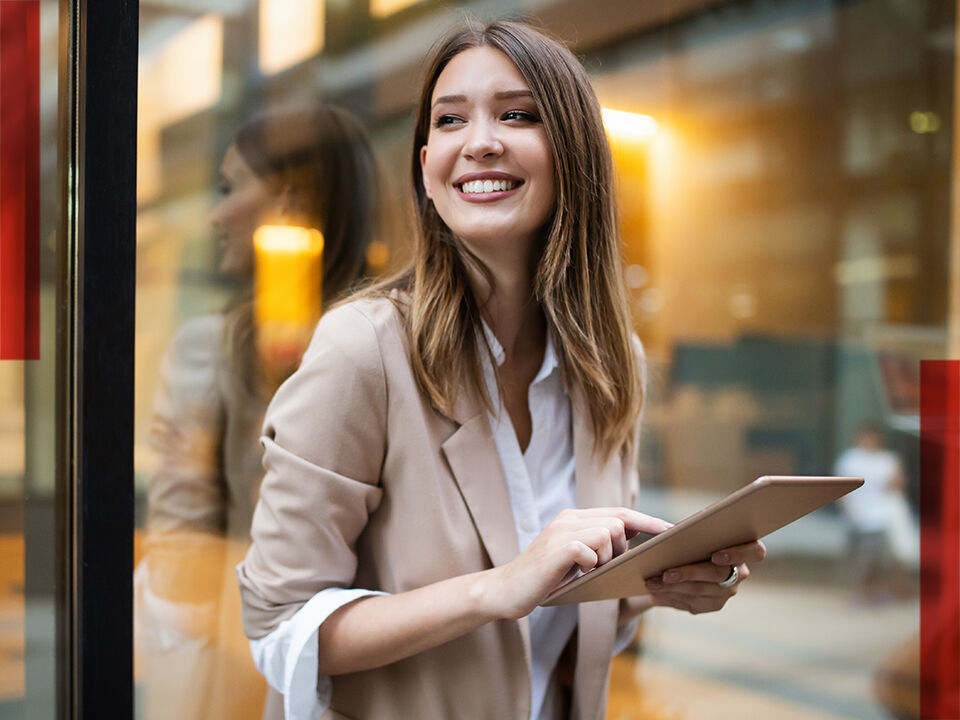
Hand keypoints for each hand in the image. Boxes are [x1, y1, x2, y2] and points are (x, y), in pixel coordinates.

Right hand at [489, 508, 672, 618]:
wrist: (506, 590)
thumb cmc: (543, 579)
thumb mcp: (573, 558)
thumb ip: (595, 546)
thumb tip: (630, 547)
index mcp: (573, 517)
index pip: (619, 511)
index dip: (646, 520)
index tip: (670, 530)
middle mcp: (568, 518)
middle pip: (618, 520)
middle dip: (623, 547)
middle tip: (604, 566)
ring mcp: (562, 531)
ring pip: (608, 533)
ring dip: (607, 557)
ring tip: (588, 571)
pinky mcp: (557, 548)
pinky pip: (592, 550)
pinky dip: (591, 565)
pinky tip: (577, 573)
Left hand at [643, 540, 765, 614]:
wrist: (685, 557)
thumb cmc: (694, 537)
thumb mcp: (696, 530)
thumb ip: (695, 530)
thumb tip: (673, 533)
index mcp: (744, 548)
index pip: (755, 551)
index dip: (738, 554)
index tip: (715, 555)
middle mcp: (740, 573)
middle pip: (716, 575)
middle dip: (688, 574)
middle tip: (664, 574)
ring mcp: (727, 592)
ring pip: (699, 591)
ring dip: (672, 588)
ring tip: (651, 583)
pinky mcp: (713, 605)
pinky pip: (692, 603)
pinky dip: (671, 597)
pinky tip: (656, 593)